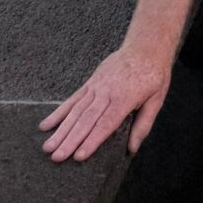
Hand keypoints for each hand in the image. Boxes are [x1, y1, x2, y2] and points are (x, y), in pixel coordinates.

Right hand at [40, 45, 171, 162]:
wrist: (145, 45)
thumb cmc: (154, 74)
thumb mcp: (157, 99)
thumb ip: (143, 124)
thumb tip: (132, 149)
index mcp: (125, 98)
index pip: (106, 123)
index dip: (92, 141)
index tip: (78, 157)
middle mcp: (107, 92)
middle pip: (86, 119)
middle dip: (70, 140)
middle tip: (56, 157)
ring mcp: (96, 86)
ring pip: (75, 111)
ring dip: (60, 130)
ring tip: (47, 147)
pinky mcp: (90, 82)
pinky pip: (72, 99)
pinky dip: (58, 112)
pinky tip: (45, 125)